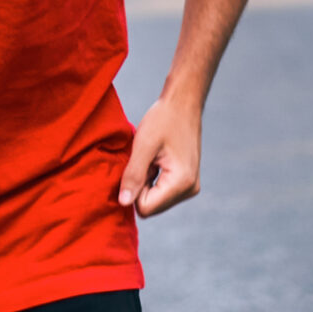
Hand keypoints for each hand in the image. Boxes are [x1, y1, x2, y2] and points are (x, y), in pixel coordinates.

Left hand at [118, 97, 200, 216]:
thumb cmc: (163, 119)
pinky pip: (161, 192)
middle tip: (145, 159)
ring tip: (151, 158)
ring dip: (146, 181)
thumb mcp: (143, 145)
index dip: (133, 189)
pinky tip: (156, 159)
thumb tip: (123, 203)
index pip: (145, 208)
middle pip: (151, 207)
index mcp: (181, 183)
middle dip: (140, 186)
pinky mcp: (186, 182)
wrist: (183, 103)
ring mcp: (189, 187)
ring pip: (154, 200)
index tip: (138, 164)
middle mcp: (189, 190)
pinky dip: (152, 178)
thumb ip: (133, 175)